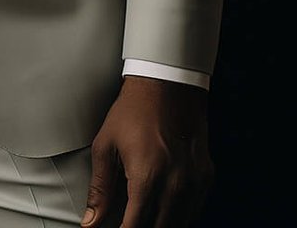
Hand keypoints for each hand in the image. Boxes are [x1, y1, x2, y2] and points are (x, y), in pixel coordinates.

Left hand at [81, 74, 213, 227]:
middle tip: (130, 223)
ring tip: (147, 217)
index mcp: (146, 177)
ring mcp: (193, 181)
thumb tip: (91, 221)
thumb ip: (99, 190)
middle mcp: (174, 184)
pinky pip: (195, 210)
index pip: (134, 227)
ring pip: (180, 224)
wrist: (167, 83)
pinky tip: (166, 211)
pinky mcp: (206, 176)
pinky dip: (180, 216)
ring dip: (162, 225)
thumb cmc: (134, 111)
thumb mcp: (106, 146)